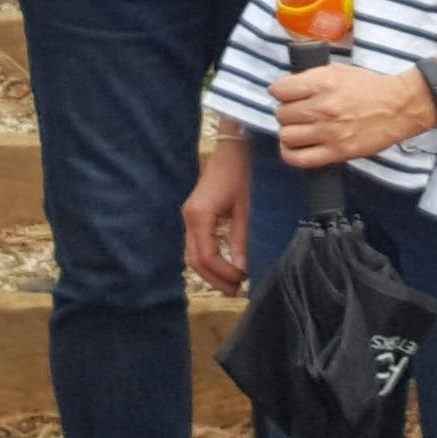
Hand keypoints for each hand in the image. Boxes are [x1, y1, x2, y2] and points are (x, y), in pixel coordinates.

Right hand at [182, 138, 253, 293]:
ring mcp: (190, 215)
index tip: (242, 280)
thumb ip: (241, 238)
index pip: (205, 256)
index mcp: (199, 216)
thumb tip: (242, 268)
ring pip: (193, 253)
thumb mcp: (247, 207)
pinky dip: (209, 258)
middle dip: (214, 278)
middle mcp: (189, 217)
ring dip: (210, 271)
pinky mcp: (196, 213)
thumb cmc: (243, 172)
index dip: (222, 273)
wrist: (235, 146)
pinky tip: (225, 265)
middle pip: (194, 260)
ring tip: (232, 283)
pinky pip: (197, 243)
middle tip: (236, 291)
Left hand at [271, 56, 436, 171]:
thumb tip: (285, 89)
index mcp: (323, 83)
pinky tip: (295, 147)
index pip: (280, 90)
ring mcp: (329, 132)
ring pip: (286, 136)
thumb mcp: (339, 70)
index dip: (280, 92)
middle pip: (281, 114)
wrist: (399, 107)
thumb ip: (312, 78)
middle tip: (298, 113)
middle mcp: (323, 107)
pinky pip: (299, 159)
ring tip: (299, 129)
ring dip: (289, 132)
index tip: (286, 95)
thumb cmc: (369, 87)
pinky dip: (290, 154)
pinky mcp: (337, 152)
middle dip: (286, 112)